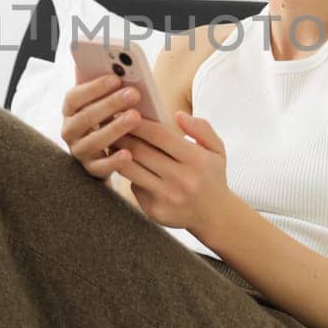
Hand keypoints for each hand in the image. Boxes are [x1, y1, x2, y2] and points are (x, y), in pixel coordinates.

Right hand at [59, 72, 141, 179]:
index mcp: (70, 111)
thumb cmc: (105, 120)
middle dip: (110, 104)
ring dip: (115, 128)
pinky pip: (101, 167)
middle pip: (86, 117)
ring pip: (94, 141)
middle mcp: (70, 131)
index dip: (93, 87)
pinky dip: (114, 160)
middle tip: (134, 93)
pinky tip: (129, 153)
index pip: (74, 97)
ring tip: (136, 117)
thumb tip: (104, 59)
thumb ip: (101, 84)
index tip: (116, 78)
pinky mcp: (91, 171)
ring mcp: (79, 152)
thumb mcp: (101, 102)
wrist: (103, 156)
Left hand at [112, 111, 231, 230]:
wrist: (215, 216)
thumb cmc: (212, 176)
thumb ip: (201, 128)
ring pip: (130, 170)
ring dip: (117, 154)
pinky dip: (128, 174)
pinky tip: (123, 163)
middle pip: (140, 151)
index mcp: (196, 160)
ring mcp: (166, 197)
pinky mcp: (154, 211)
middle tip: (111, 124)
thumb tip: (178, 115)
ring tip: (112, 142)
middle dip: (123, 135)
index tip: (127, 112)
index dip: (140, 123)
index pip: (159, 135)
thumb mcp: (216, 149)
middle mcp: (181, 180)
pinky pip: (133, 186)